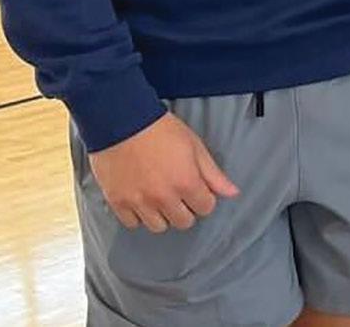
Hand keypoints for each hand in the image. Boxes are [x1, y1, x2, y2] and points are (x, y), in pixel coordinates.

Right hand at [88, 112, 239, 231]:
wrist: (123, 122)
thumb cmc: (160, 130)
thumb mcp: (194, 146)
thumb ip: (213, 174)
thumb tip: (232, 192)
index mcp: (186, 182)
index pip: (205, 208)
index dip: (204, 198)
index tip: (199, 190)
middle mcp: (163, 197)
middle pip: (183, 222)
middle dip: (186, 209)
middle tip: (180, 194)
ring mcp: (139, 202)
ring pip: (158, 227)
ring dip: (163, 215)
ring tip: (160, 198)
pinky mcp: (118, 202)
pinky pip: (132, 223)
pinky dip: (138, 215)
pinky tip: (141, 200)